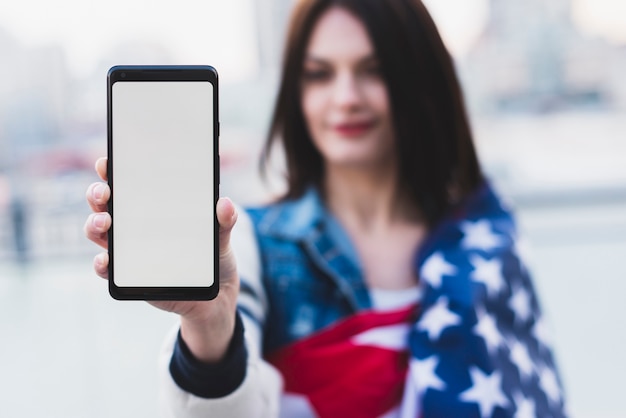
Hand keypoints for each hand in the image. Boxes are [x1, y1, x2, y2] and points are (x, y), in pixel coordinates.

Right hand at [84, 157, 239, 361]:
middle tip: (104, 193)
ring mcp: (128, 249)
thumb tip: (226, 205)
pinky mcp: (129, 275)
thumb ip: (223, 222)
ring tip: (105, 223)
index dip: (112, 171)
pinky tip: (106, 260)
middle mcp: (134, 225)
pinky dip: (101, 264)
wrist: (214, 294)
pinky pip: (106, 268)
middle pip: (105, 204)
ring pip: (99, 232)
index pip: (127, 184)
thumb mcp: (220, 237)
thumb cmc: (212, 256)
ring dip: (95, 225)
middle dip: (97, 194)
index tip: (107, 161)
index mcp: (153, 208)